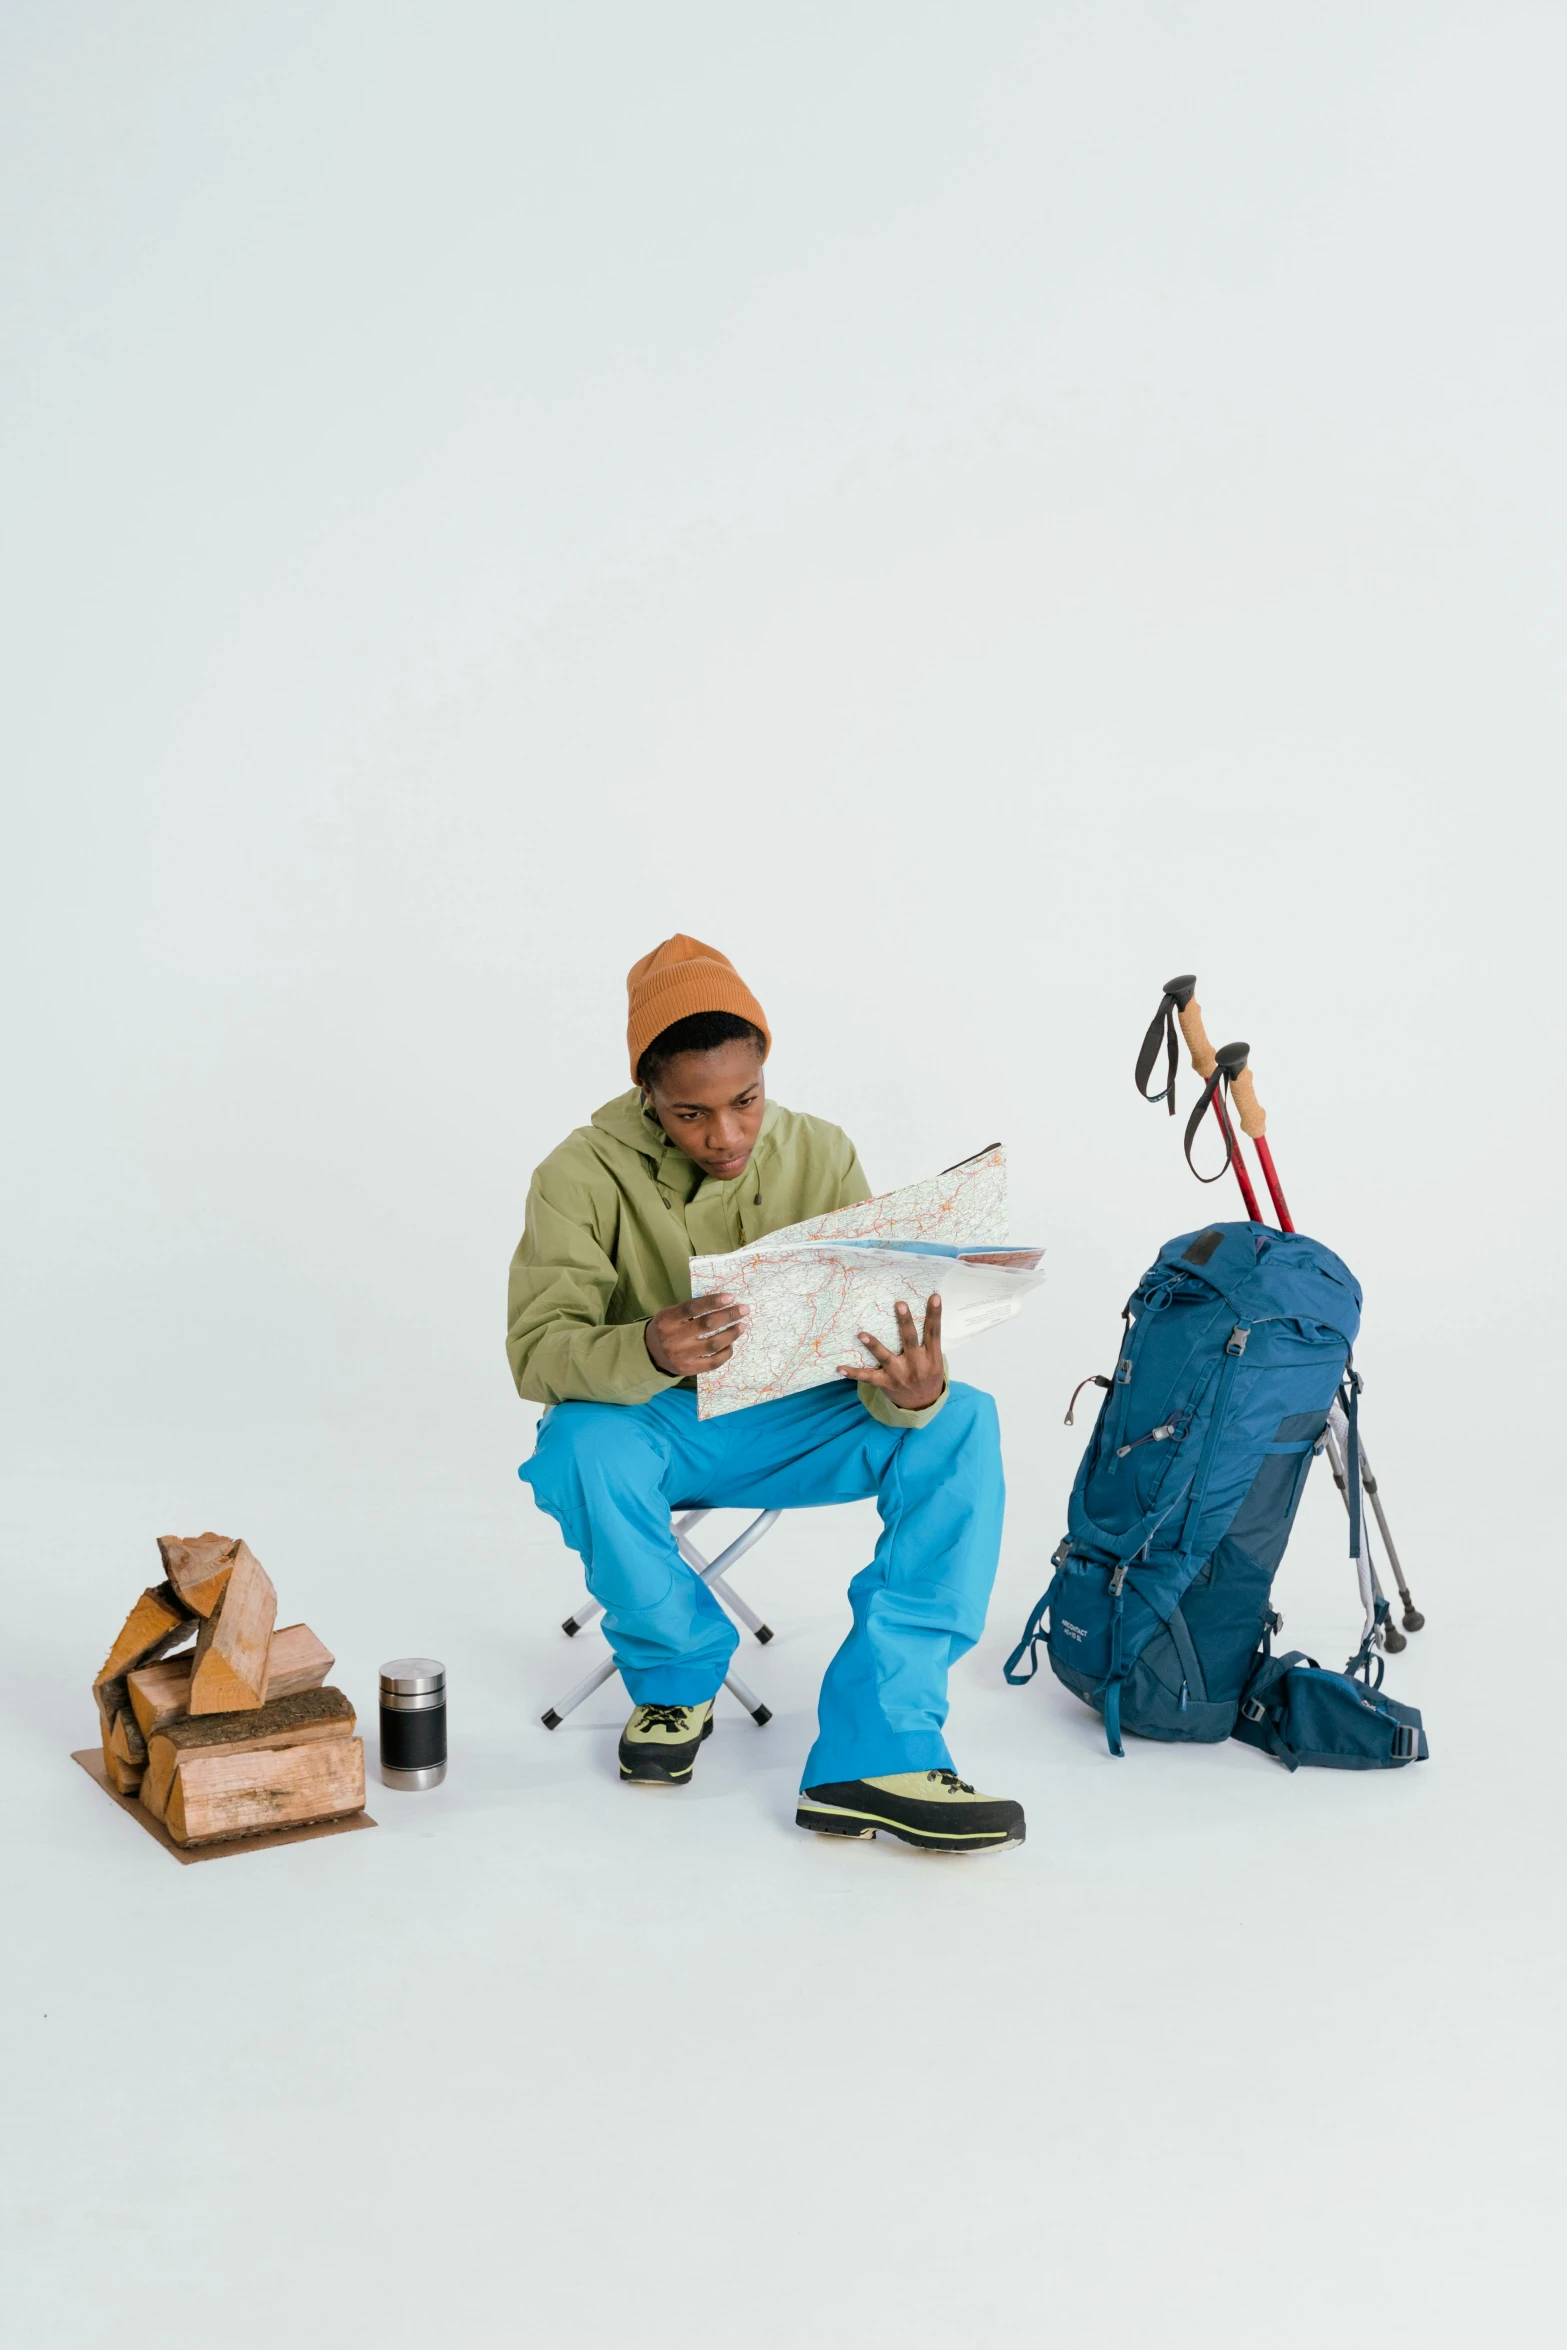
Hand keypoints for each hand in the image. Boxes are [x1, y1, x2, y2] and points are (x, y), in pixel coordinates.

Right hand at [645, 1293, 749, 1377]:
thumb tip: (723, 1304)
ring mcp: (681, 1356)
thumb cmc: (667, 1328)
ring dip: (731, 1334)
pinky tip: (731, 1344)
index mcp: (667, 1320)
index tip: (730, 1297)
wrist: (650, 1354)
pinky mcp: (688, 1369)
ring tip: (742, 1326)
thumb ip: (690, 1311)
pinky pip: (713, 1362)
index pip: (692, 1308)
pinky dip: (725, 1353)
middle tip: (744, 1310)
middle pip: (706, 1325)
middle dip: (729, 1316)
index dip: (712, 1302)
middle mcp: (673, 1338)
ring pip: (712, 1344)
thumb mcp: (670, 1315)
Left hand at [837, 1294, 944, 1412]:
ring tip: (861, 1334)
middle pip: (910, 1340)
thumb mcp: (935, 1360)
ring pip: (885, 1358)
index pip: (934, 1332)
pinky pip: (867, 1377)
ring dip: (873, 1346)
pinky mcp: (885, 1383)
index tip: (934, 1297)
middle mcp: (916, 1365)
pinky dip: (853, 1373)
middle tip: (900, 1304)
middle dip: (905, 1323)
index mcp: (931, 1357)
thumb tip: (917, 1313)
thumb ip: (928, 1341)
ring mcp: (899, 1375)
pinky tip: (839, 1368)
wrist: (923, 1405)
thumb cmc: (927, 1375)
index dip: (934, 1314)